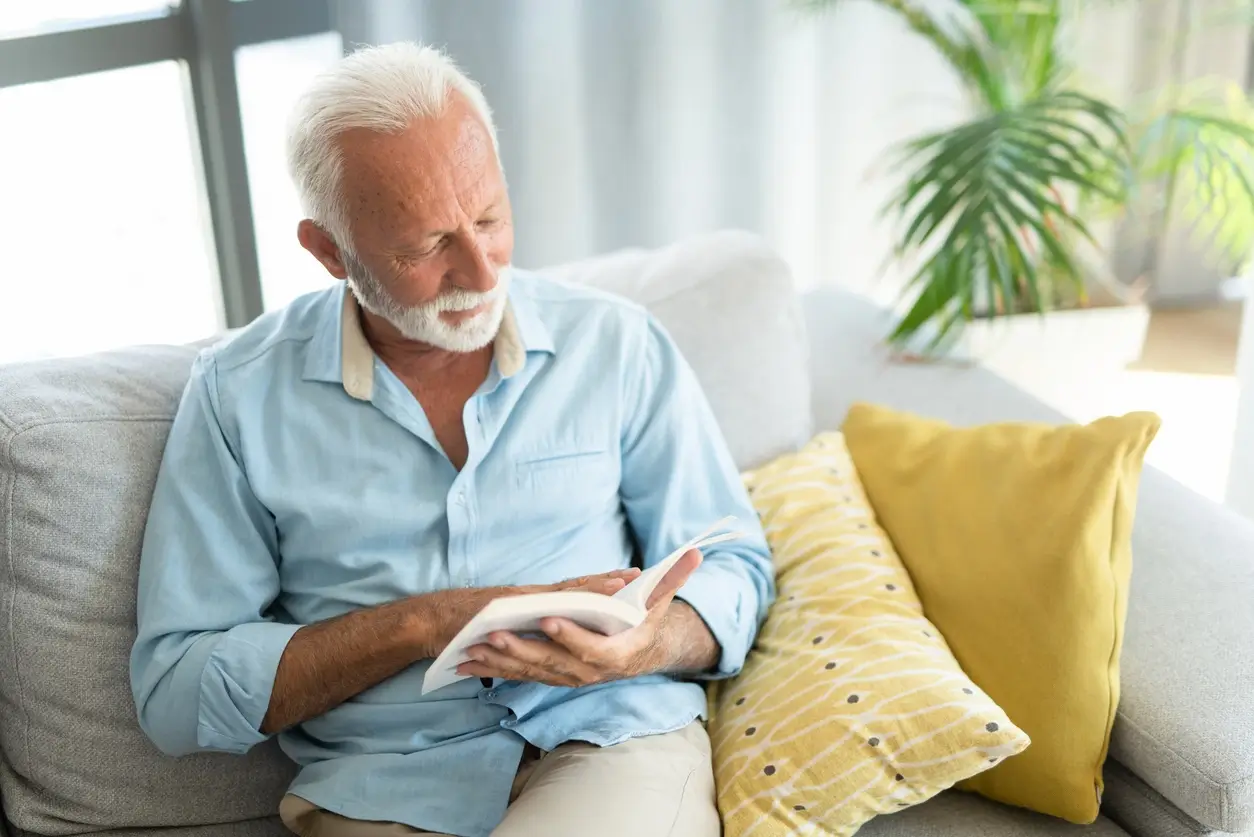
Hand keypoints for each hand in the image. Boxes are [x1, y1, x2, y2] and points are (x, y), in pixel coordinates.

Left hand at [455, 548, 705, 686]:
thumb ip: (673, 579)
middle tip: (496, 635)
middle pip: (553, 663)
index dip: (571, 637)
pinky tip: (467, 663)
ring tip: (475, 648)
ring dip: (502, 662)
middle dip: (523, 650)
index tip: (549, 621)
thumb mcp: (660, 600)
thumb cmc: (645, 622)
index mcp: (616, 653)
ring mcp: (568, 677)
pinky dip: (494, 670)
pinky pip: (519, 675)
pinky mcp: (550, 675)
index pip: (592, 648)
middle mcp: (590, 672)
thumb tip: (694, 554)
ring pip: (531, 672)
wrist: (639, 653)